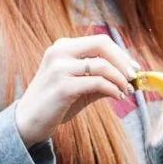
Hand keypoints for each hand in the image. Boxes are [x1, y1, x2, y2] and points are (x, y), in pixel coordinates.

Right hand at [14, 34, 138, 145]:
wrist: (28, 122)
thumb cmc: (56, 103)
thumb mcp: (81, 86)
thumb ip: (103, 78)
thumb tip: (132, 78)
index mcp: (63, 47)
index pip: (100, 41)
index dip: (121, 53)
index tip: (134, 68)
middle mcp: (60, 52)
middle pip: (102, 45)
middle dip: (123, 61)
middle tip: (134, 77)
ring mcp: (59, 68)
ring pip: (102, 65)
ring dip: (120, 79)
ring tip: (125, 91)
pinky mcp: (63, 87)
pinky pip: (97, 83)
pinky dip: (112, 89)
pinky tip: (117, 97)